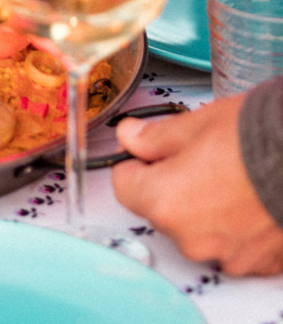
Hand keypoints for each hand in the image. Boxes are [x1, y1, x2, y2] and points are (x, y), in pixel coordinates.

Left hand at [112, 96, 282, 275]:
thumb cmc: (263, 137)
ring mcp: (227, 255)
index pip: (123, 184)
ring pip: (195, 228)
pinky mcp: (258, 262)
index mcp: (164, 202)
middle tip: (196, 157)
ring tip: (230, 176)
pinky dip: (234, 224)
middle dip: (169, 184)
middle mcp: (191, 237)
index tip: (146, 151)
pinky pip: (230, 243)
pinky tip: (249, 198)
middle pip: (159, 209)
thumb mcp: (196, 124)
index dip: (135, 162)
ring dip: (203, 207)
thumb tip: (130, 136)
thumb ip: (153, 137)